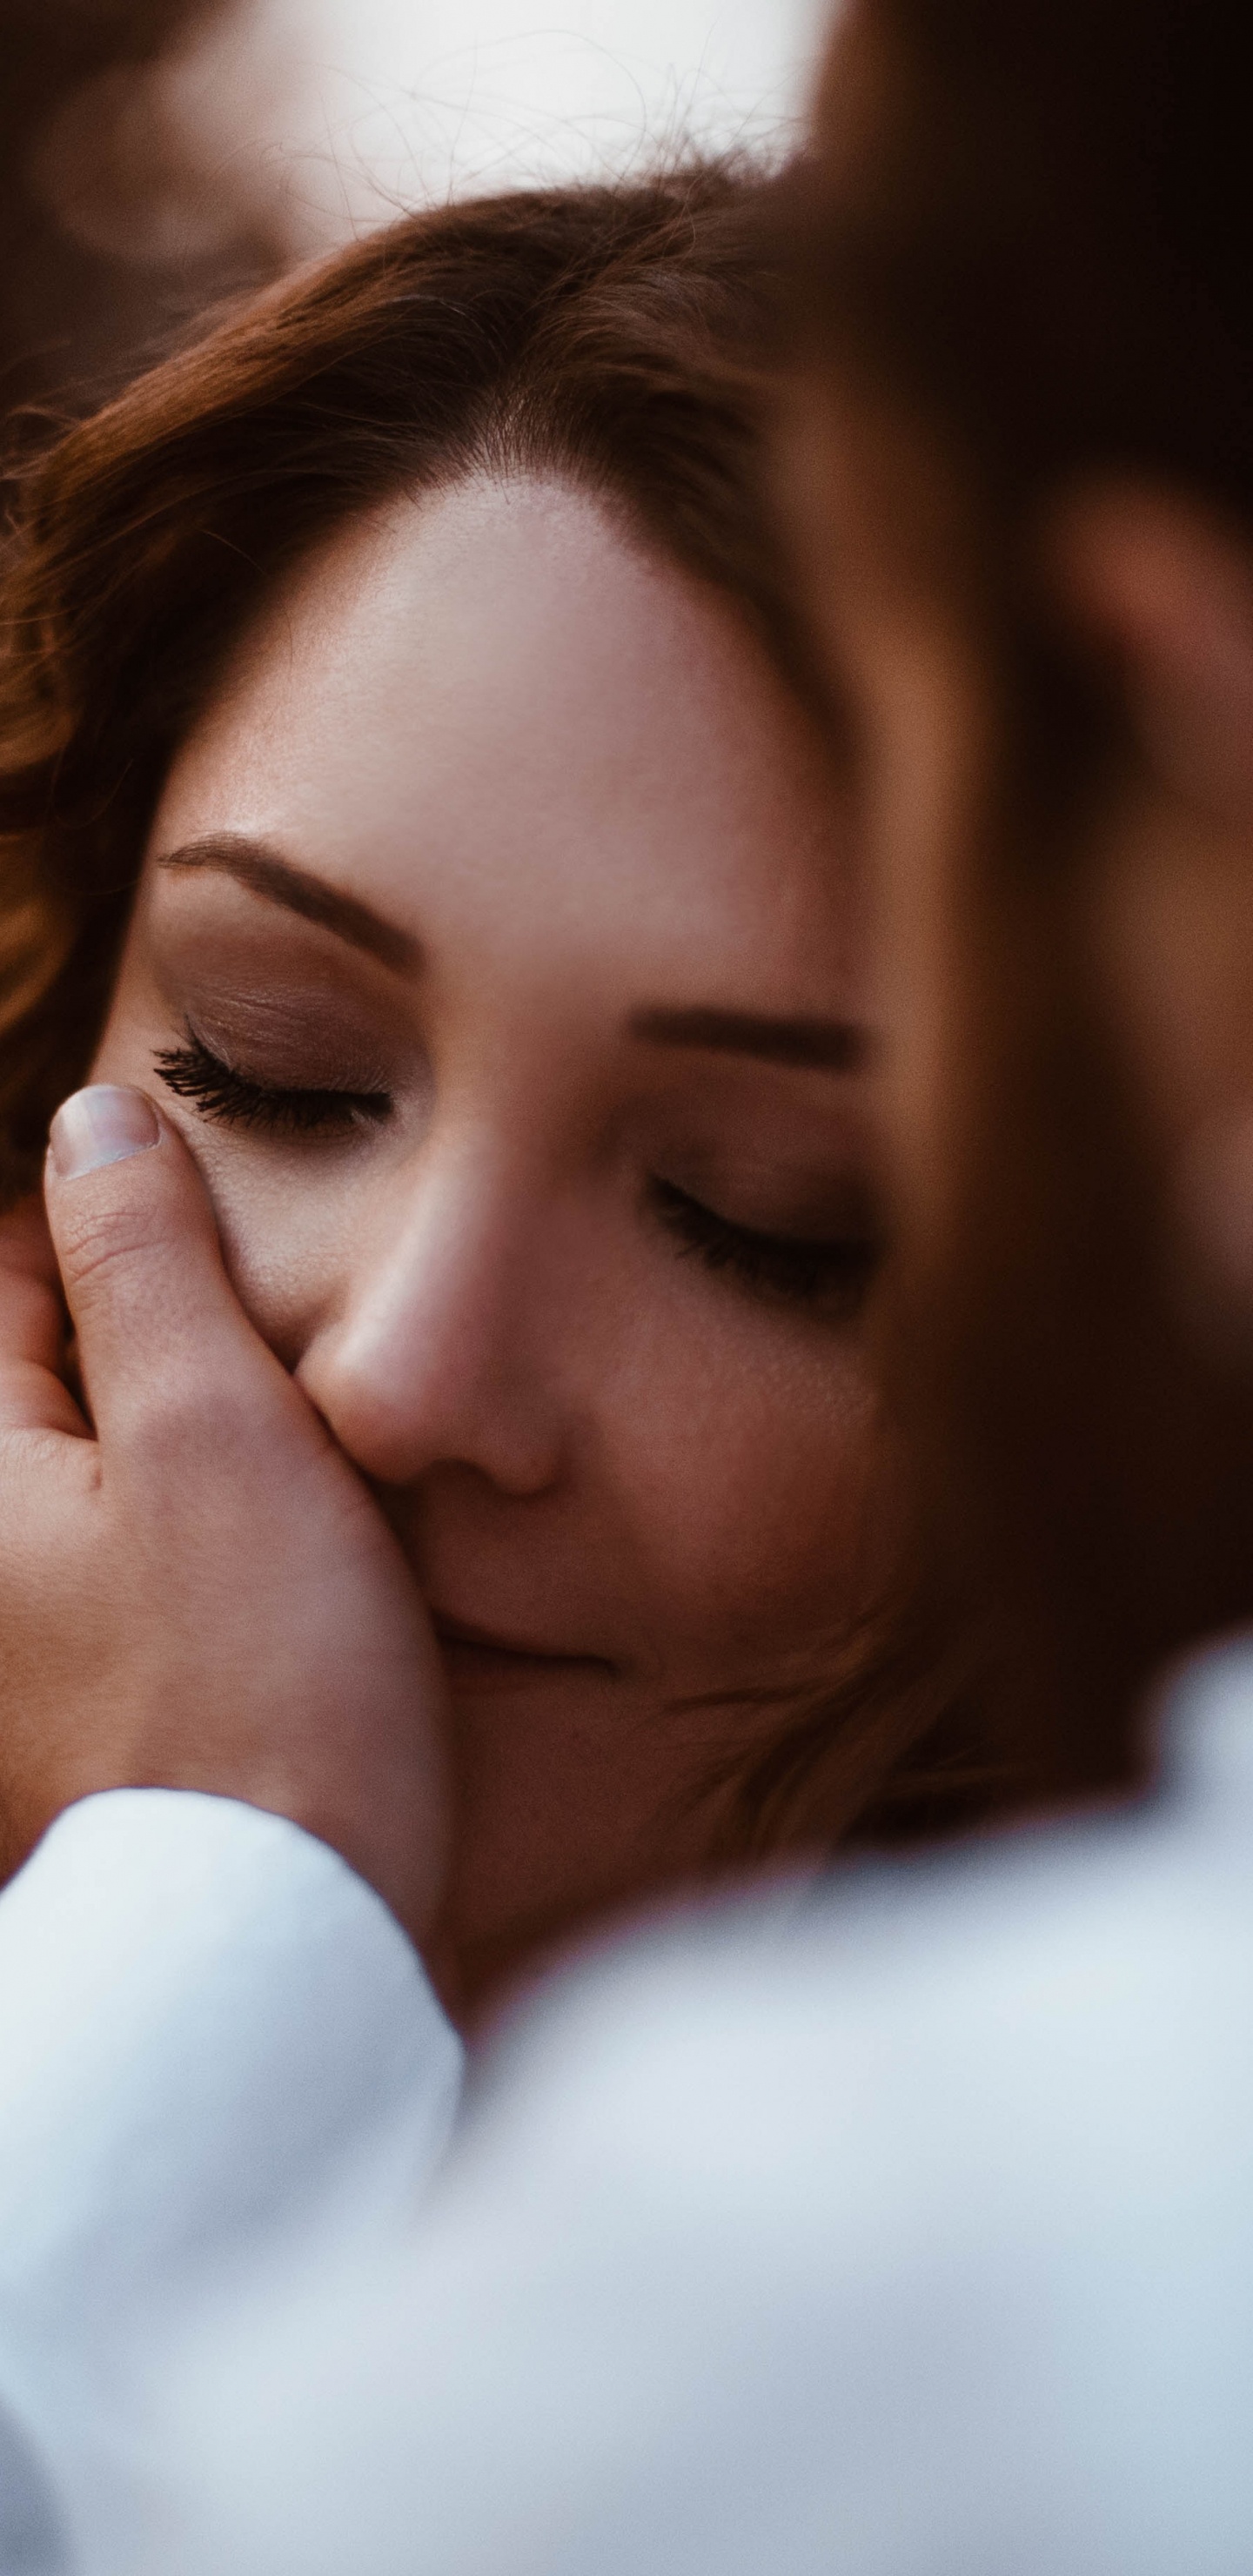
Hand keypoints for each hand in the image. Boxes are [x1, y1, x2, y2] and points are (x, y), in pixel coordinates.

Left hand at [0, 1085, 449, 1942]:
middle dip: (148, 1340)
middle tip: (269, 1354)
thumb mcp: (212, 1429)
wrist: (270, 1937)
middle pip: (36, 1382)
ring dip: (173, 1442)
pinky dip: (177, 1540)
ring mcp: (9, 1651)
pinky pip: (106, 1573)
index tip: (227, 1236)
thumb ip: (142, 1262)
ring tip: (284, 1458)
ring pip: (81, 1478)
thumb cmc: (254, 1676)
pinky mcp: (59, 1721)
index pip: (3, 1275)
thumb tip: (92, 1121)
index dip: (116, 1223)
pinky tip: (261, 1568)